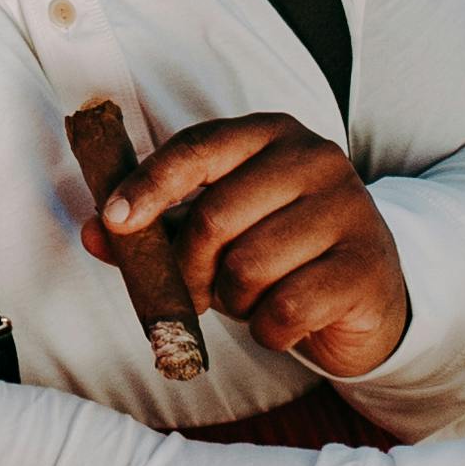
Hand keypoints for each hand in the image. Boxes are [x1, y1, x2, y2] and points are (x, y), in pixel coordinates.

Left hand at [93, 118, 413, 381]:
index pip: (198, 148)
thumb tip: (97, 232)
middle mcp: (315, 160)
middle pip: (214, 217)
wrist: (367, 294)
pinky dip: (268, 330)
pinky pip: (286, 309)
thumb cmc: (281, 252)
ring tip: (251, 298)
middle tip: (197, 291)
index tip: (116, 221)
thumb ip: (159, 228)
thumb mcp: (219, 231)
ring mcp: (348, 210)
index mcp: (270, 135)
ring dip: (234, 301)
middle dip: (190, 269)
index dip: (149, 186)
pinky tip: (283, 321)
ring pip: (248, 268)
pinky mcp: (365, 266)